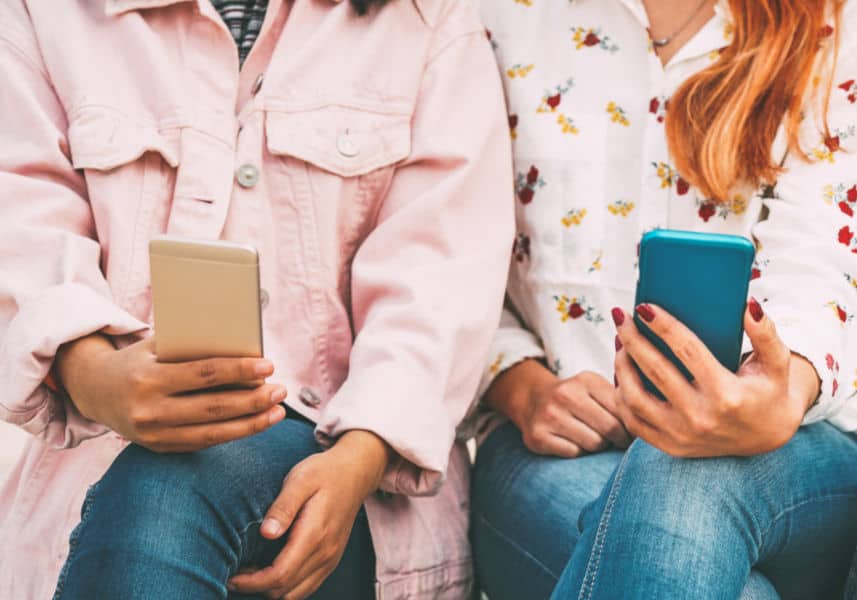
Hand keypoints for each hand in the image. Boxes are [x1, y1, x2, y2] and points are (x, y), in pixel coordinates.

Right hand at [55, 334, 287, 451]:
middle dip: (253, 401)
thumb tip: (245, 351)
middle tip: (280, 391)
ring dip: (251, 424)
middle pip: (213, 408)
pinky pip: (202, 443)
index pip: (203, 375)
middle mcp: (149, 410)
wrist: (94, 389)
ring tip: (277, 411)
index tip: (268, 366)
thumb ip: (193, 349)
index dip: (239, 371)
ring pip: (212, 433)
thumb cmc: (138, 360)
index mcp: (148, 378)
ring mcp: (153, 434)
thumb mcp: (158, 347)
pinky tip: (255, 423)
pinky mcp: (159, 448)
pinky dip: (232, 434)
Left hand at [228, 430, 389, 598]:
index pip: (280, 575)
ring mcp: (330, 559)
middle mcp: (325, 553)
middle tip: (235, 574)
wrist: (355, 473)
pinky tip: (271, 571)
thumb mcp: (301, 479)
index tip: (232, 577)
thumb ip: (284, 506)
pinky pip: (306, 587)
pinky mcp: (331, 560)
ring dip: (271, 590)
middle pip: (285, 590)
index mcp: (314, 534)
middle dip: (256, 588)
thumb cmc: (324, 472)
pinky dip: (286, 587)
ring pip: (295, 594)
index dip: (252, 582)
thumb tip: (266, 533)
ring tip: (250, 573)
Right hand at [485, 359, 630, 457]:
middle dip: (618, 439)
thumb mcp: (596, 388)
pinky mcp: (538, 436)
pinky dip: (579, 453)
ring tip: (593, 439)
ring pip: (594, 444)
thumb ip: (620, 400)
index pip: (622, 410)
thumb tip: (651, 425)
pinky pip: (574, 454)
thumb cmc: (576, 398)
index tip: (631, 432)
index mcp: (586, 380)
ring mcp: (549, 415)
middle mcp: (565, 394)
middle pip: (610, 429)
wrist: (533, 399)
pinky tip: (574, 443)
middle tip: (617, 441)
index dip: (631, 426)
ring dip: (598, 446)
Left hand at [612, 299, 819, 457]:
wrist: (767, 437)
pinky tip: (620, 371)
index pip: (688, 352)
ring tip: (620, 341)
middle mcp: (701, 418)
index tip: (644, 306)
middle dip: (633, 339)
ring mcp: (682, 436)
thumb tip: (748, 305)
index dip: (663, 326)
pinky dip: (620, 395)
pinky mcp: (670, 446)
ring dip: (621, 366)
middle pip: (655, 371)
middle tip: (622, 316)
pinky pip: (632, 421)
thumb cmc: (769, 391)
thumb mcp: (776, 363)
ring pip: (635, 399)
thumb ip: (765, 334)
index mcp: (727, 395)